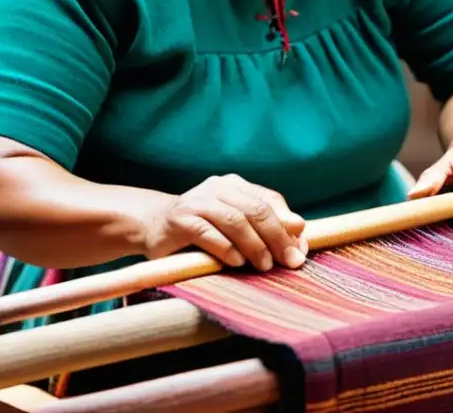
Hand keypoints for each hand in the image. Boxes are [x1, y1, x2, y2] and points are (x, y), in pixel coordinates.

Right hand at [142, 174, 307, 270]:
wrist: (151, 225)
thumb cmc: (200, 229)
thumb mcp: (233, 225)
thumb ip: (263, 226)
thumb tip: (301, 231)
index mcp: (234, 185)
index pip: (269, 200)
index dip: (288, 225)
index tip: (299, 251)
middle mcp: (217, 188)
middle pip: (256, 209)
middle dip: (277, 237)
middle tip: (288, 261)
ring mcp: (197, 202)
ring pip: (235, 220)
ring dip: (254, 245)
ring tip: (264, 266)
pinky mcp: (179, 220)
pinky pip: (208, 233)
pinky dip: (226, 249)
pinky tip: (236, 263)